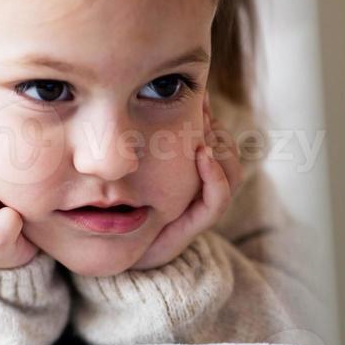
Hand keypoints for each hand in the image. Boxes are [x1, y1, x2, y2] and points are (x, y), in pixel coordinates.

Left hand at [131, 95, 244, 270]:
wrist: (113, 250)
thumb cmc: (120, 205)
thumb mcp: (127, 166)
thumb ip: (137, 138)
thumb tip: (138, 98)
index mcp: (190, 170)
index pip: (215, 138)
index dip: (212, 116)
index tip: (202, 94)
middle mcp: (200, 187)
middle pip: (228, 150)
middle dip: (217, 126)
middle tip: (202, 106)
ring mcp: (199, 205)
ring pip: (231, 171)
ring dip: (220, 146)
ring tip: (204, 126)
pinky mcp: (193, 224)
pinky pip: (217, 200)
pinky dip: (215, 176)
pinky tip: (204, 155)